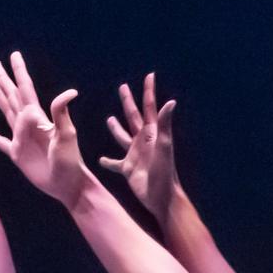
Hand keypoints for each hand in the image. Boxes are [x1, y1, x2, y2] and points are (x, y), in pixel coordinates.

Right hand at [0, 53, 90, 201]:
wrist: (66, 183)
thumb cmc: (69, 160)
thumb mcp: (67, 134)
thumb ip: (61, 113)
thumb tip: (70, 92)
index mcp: (37, 116)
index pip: (25, 89)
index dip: (19, 72)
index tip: (14, 55)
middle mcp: (28, 124)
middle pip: (12, 97)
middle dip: (4, 80)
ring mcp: (21, 139)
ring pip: (7, 113)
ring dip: (0, 100)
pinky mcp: (17, 155)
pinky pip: (2, 143)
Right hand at [98, 74, 182, 214]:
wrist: (161, 197)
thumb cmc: (164, 172)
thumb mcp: (164, 146)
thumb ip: (165, 124)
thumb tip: (171, 101)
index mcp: (152, 133)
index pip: (150, 107)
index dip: (149, 91)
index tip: (150, 75)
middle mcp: (143, 141)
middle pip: (133, 116)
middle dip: (129, 102)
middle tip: (123, 87)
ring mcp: (135, 154)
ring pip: (123, 136)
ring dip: (116, 128)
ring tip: (109, 118)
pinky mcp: (128, 168)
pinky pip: (115, 163)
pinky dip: (108, 161)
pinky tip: (100, 159)